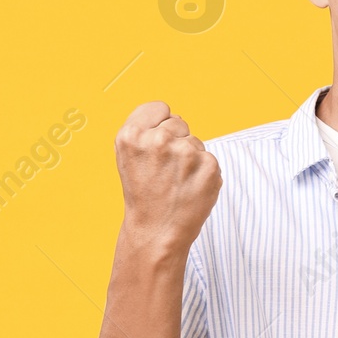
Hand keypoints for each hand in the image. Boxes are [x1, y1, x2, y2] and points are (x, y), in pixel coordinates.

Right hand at [116, 101, 221, 251]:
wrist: (157, 230)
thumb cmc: (143, 194)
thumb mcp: (127, 157)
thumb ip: (145, 130)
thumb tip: (173, 115)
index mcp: (131, 135)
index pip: (159, 107)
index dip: (160, 124)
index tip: (156, 142)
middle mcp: (158, 140)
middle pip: (179, 123)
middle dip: (176, 141)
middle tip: (165, 169)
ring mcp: (186, 153)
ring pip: (195, 141)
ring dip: (190, 158)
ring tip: (176, 180)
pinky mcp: (209, 165)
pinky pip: (209, 158)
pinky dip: (204, 172)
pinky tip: (190, 187)